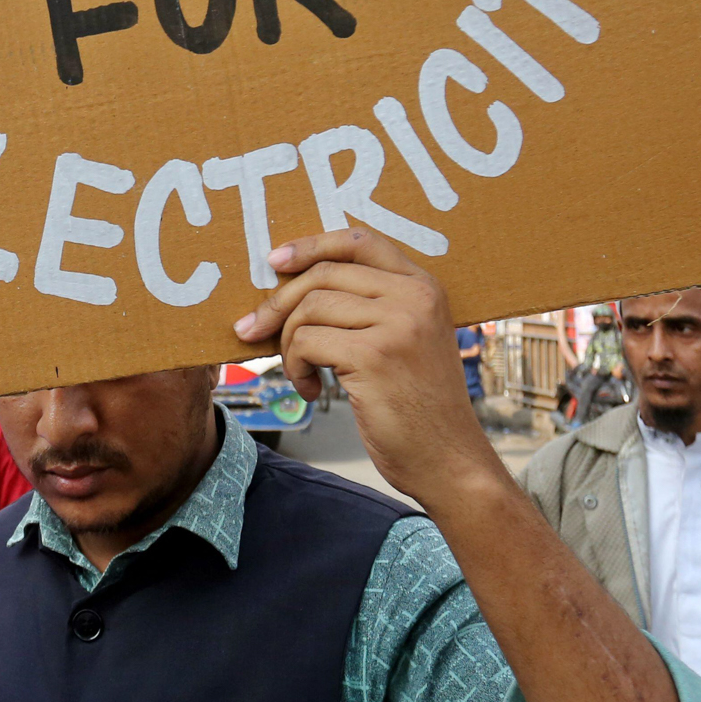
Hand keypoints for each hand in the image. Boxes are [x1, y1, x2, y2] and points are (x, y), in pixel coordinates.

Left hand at [233, 230, 501, 507]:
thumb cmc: (417, 406)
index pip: (359, 241)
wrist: (448, 460)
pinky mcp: (374, 355)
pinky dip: (296, 366)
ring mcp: (397, 324)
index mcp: (423, 286)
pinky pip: (307, 342)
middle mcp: (414, 297)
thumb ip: (369, 308)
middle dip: (278, 303)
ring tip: (300, 372)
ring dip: (288, 344)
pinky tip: (310, 389)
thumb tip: (292, 286)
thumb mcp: (405, 342)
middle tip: (252, 330)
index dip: (311, 245)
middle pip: (324, 274)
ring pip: (310, 309)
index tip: (275, 261)